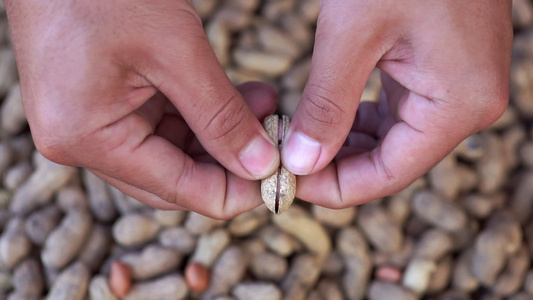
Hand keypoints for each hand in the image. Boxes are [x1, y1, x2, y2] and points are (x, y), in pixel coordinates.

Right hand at [5, 1, 279, 217]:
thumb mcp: (176, 51)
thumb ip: (221, 115)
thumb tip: (261, 165)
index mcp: (88, 138)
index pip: (178, 189)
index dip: (235, 191)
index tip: (280, 178)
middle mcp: (82, 141)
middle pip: (174, 178)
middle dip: (230, 161)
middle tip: (276, 140)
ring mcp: (90, 123)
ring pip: (172, 152)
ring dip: (221, 134)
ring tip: (264, 105)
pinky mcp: (102, 104)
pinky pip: (160, 125)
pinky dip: (201, 115)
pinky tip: (237, 97)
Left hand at [283, 1, 511, 206]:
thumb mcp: (351, 35)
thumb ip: (326, 106)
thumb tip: (301, 162)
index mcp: (458, 104)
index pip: (389, 174)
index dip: (335, 188)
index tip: (288, 185)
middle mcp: (465, 104)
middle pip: (391, 161)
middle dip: (336, 168)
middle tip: (285, 165)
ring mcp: (455, 87)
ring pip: (391, 141)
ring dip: (344, 146)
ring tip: (297, 144)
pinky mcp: (439, 71)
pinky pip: (396, 114)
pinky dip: (358, 122)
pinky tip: (324, 121)